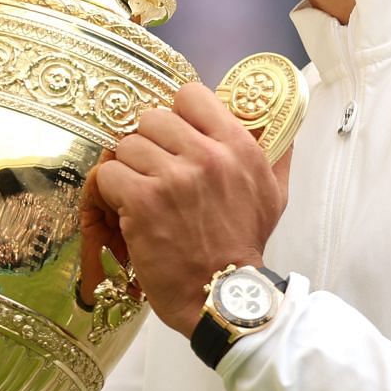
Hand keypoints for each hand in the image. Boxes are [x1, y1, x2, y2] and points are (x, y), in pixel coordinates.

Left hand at [83, 82, 289, 336]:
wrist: (222, 295)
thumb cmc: (244, 245)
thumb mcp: (273, 194)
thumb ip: (276, 153)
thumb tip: (280, 122)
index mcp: (238, 147)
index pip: (192, 95)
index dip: (178, 114)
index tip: (176, 137)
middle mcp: (207, 156)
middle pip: (153, 118)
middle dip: (149, 144)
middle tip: (155, 170)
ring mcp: (173, 178)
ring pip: (127, 145)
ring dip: (129, 169)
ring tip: (142, 194)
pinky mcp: (143, 202)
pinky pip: (109, 174)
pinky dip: (112, 192)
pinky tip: (129, 209)